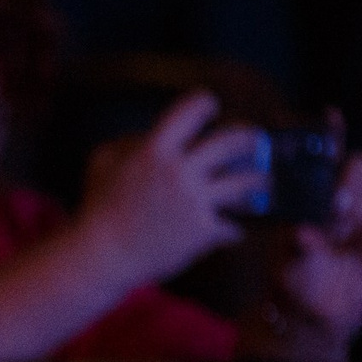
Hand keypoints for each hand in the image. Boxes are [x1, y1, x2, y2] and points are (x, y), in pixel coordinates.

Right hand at [77, 91, 268, 290]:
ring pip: (245, 183)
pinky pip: (232, 225)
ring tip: (264, 181)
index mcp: (154, 149)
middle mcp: (179, 171)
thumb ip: (129, 142)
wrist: (101, 256)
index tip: (211, 108)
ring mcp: (194, 202)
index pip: (192, 110)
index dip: (205, 104)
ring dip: (259, 180)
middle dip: (248, 136)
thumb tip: (151, 135)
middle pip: (232, 141)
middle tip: (253, 139)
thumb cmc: (97, 208)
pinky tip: (236, 229)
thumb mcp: (102, 161)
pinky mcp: (202, 232)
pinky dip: (235, 228)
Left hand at [253, 139, 361, 361]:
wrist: (309, 314)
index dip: (332, 135)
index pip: (327, 158)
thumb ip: (295, 243)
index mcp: (316, 194)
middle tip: (338, 201)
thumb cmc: (292, 276)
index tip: (331, 116)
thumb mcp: (285, 258)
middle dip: (353, 178)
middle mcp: (345, 200)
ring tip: (344, 226)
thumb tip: (305, 233)